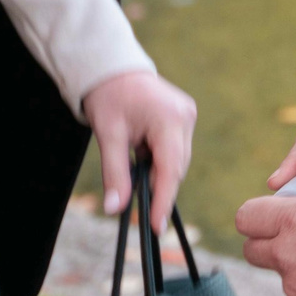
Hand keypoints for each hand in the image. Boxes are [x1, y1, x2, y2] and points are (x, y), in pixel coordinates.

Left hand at [84, 69, 197, 227]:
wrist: (112, 69)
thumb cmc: (108, 97)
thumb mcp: (107, 136)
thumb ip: (114, 173)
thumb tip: (115, 208)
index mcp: (169, 118)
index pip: (170, 169)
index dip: (163, 201)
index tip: (155, 226)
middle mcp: (185, 116)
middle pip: (176, 167)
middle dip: (159, 189)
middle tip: (142, 211)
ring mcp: (187, 115)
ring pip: (177, 161)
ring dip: (159, 174)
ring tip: (136, 174)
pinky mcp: (184, 117)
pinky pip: (175, 150)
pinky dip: (161, 161)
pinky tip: (143, 160)